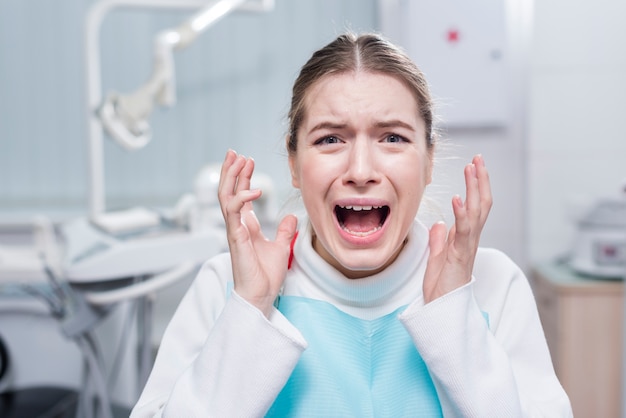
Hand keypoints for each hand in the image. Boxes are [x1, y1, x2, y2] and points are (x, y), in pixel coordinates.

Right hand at [218, 150, 297, 316]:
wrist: (261, 295)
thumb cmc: (266, 276)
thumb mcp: (281, 247)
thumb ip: (284, 230)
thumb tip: (292, 216)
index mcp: (246, 226)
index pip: (240, 195)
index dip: (243, 177)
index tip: (249, 160)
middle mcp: (237, 225)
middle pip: (228, 191)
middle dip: (231, 170)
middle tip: (235, 152)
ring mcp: (234, 231)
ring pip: (225, 197)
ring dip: (232, 176)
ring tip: (240, 160)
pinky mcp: (236, 237)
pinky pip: (234, 212)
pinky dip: (242, 197)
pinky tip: (255, 189)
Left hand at [423, 155, 491, 303]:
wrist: (441, 312)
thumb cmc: (441, 289)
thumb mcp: (437, 259)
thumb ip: (440, 241)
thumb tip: (439, 224)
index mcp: (465, 239)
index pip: (474, 207)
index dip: (475, 187)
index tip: (473, 167)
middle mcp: (470, 240)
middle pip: (482, 204)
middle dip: (481, 180)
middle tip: (479, 159)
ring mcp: (467, 247)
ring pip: (477, 212)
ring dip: (475, 188)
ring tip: (472, 168)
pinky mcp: (461, 256)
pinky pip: (464, 232)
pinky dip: (461, 213)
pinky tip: (457, 198)